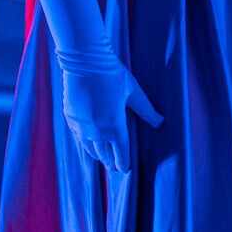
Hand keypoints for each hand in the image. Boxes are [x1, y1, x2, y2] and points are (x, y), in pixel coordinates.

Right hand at [57, 53, 160, 172]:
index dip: (123, 163)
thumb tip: (160, 122)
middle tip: (113, 168)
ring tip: (101, 159)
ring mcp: (81, 126)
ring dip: (96, 154)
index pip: (120, 153)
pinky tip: (86, 141)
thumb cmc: (112, 75)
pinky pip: (78, 136)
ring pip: (89, 147)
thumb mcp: (134, 92)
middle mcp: (97, 132)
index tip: (124, 169)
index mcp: (115, 127)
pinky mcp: (70, 117)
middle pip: (104, 154)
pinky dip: (84, 141)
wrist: (84, 61)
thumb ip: (147, 110)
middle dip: (110, 162)